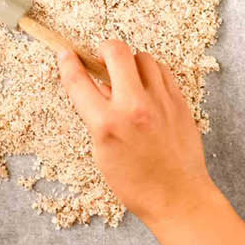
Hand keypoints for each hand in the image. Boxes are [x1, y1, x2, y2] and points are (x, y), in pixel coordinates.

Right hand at [57, 39, 216, 227]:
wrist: (178, 195)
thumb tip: (97, 88)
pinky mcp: (180, 102)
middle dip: (104, 49)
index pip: (79, 81)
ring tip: (126, 76)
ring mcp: (161, 102)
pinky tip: (147, 85)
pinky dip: (152, 72)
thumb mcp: (103, 152)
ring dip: (131, 61)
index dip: (68, 63)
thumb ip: (97, 117)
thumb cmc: (136, 183)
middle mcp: (134, 107)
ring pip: (144, 57)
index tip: (65, 53)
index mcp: (107, 124)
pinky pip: (163, 72)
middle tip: (101, 58)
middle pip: (117, 52)